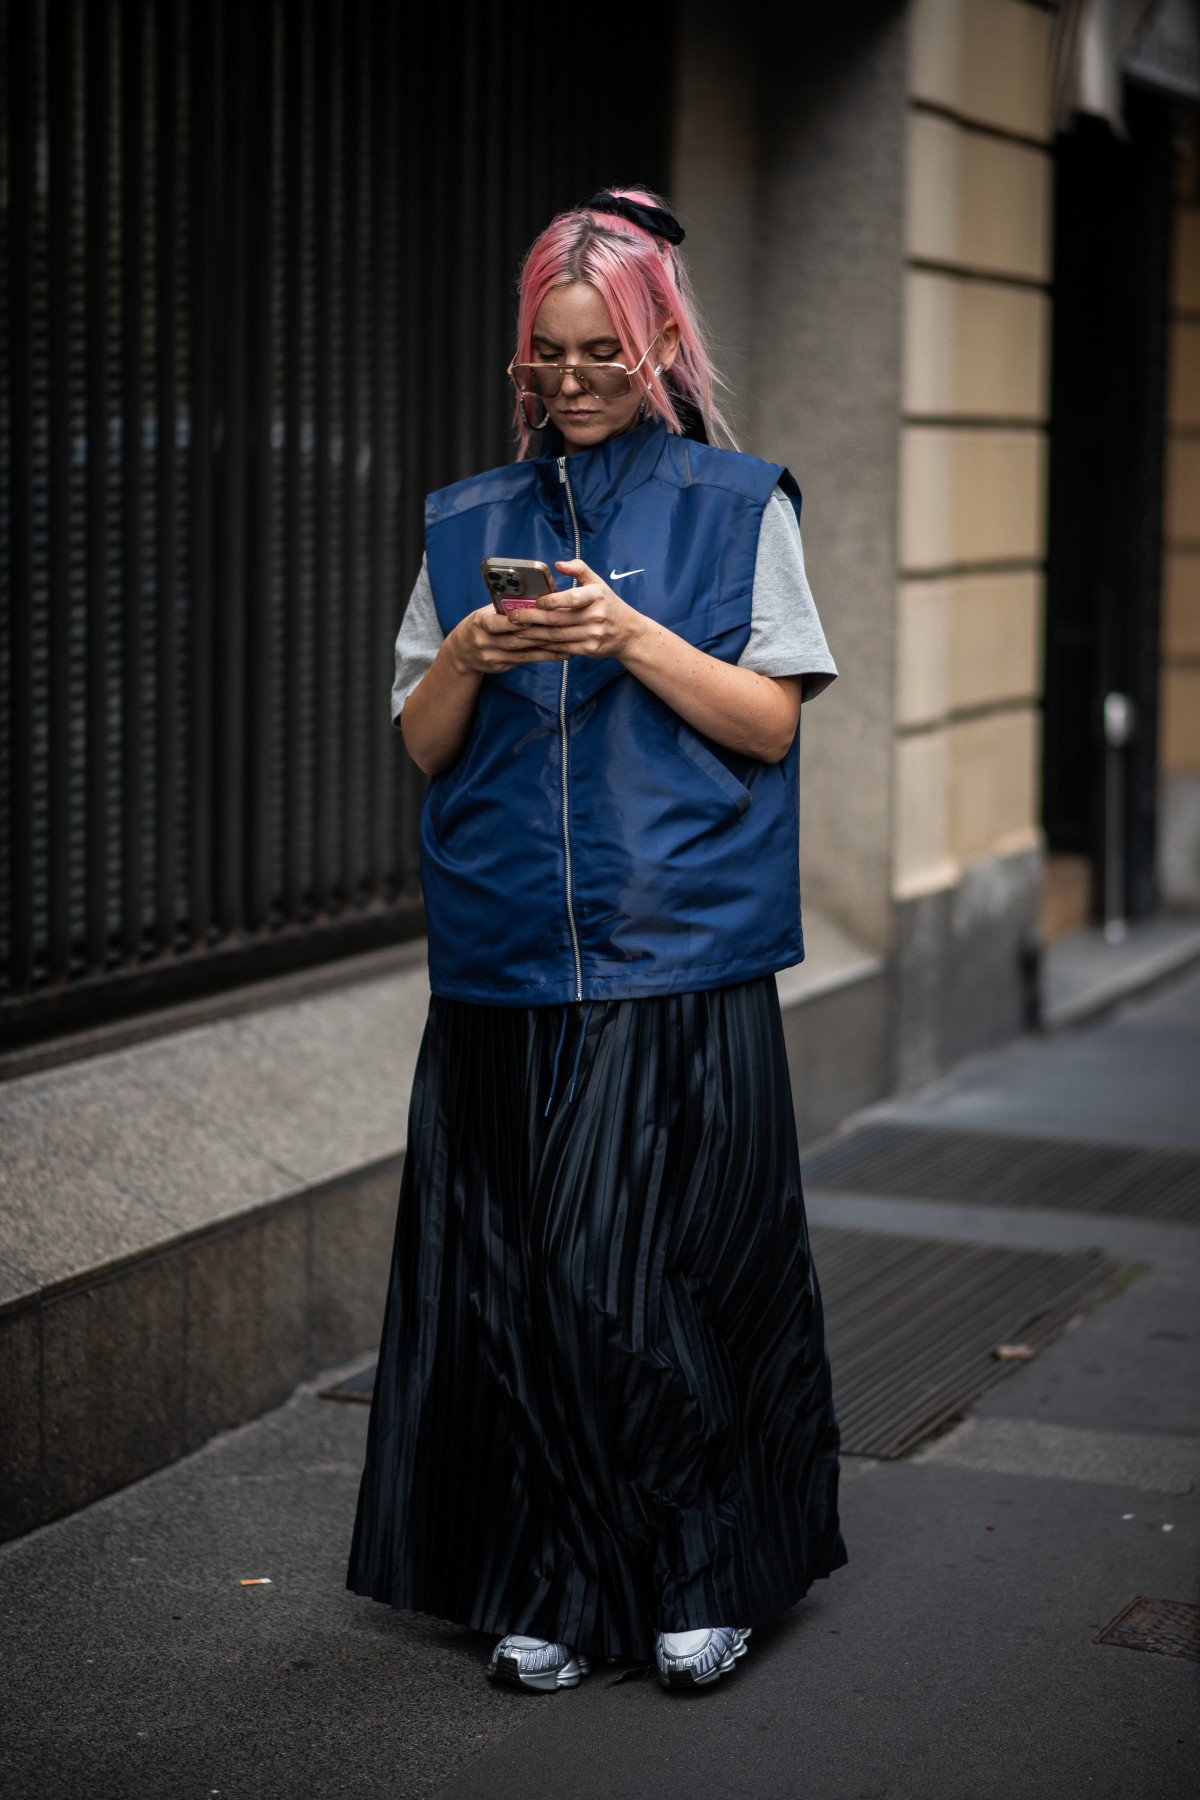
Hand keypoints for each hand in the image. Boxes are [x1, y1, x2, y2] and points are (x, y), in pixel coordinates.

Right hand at [446, 603, 569, 675]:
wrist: (461, 652)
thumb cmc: (479, 625)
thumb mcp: (485, 612)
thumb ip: (505, 608)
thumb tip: (533, 598)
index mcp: (480, 623)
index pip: (501, 621)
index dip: (520, 619)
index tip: (540, 614)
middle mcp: (485, 641)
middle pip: (516, 638)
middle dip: (540, 633)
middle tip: (562, 628)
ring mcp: (492, 657)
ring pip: (523, 652)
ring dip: (546, 648)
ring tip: (566, 643)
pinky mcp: (500, 666)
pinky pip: (524, 660)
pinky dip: (543, 657)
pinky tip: (558, 654)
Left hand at [513, 560, 646, 660]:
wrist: (628, 633)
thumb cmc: (609, 604)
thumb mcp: (598, 583)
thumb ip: (579, 569)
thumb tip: (558, 564)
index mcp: (597, 596)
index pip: (571, 598)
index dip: (551, 601)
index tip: (535, 600)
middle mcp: (596, 616)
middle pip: (557, 619)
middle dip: (531, 618)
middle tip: (513, 617)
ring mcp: (592, 635)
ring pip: (556, 636)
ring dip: (534, 634)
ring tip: (517, 630)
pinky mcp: (589, 650)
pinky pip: (562, 648)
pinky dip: (545, 645)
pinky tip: (533, 641)